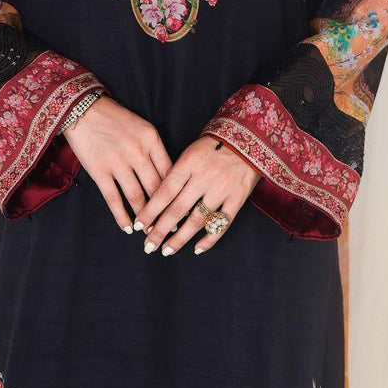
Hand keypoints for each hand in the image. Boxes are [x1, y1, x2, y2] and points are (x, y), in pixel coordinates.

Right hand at [63, 95, 174, 233]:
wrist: (83, 109)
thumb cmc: (116, 118)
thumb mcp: (142, 127)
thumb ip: (154, 150)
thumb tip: (166, 179)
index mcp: (151, 139)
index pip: (170, 172)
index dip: (177, 194)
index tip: (183, 209)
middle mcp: (137, 152)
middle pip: (156, 188)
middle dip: (165, 212)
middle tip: (171, 229)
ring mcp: (118, 162)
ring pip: (137, 197)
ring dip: (144, 219)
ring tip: (150, 233)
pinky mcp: (99, 171)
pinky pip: (114, 199)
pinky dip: (122, 216)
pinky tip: (127, 228)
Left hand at [131, 135, 261, 255]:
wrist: (249, 138)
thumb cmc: (214, 144)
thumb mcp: (191, 151)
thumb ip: (176, 173)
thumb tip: (158, 200)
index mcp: (189, 163)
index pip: (165, 191)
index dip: (151, 210)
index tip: (139, 225)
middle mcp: (203, 177)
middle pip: (177, 209)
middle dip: (160, 230)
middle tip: (148, 245)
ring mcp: (221, 189)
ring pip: (197, 220)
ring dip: (180, 238)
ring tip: (167, 250)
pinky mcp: (237, 198)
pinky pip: (222, 223)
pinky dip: (209, 239)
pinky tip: (197, 249)